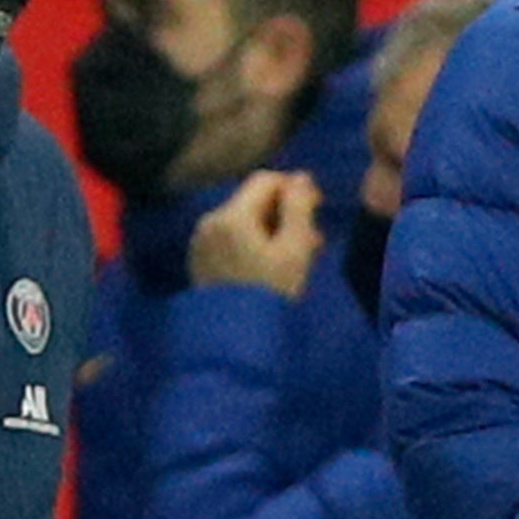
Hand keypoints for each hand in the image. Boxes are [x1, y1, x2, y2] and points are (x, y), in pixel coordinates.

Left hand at [185, 170, 326, 299]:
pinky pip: (231, 240)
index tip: (317, 208)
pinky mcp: (200, 262)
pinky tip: (273, 266)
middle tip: (315, 240)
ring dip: (273, 230)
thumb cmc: (271, 294)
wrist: (233, 341)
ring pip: (243, 222)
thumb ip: (298, 208)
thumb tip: (300, 177)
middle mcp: (210, 223)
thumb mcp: (295, 249)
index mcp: (231, 216)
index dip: (294, 187)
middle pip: (253, 201)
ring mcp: (201, 243)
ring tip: (300, 256)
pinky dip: (254, 244)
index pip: (265, 180)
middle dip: (286, 214)